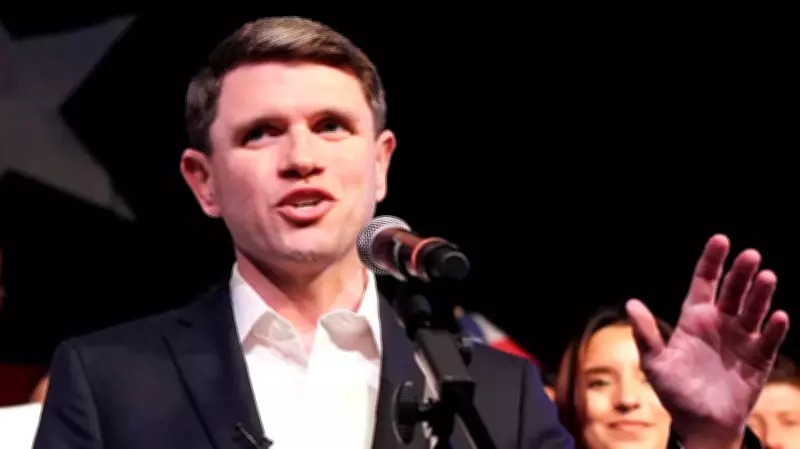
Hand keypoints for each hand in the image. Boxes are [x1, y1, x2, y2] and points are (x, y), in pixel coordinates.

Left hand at [626, 234, 788, 448]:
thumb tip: (632, 303)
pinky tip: (778, 316)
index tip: (721, 240)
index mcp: (694, 319)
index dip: (712, 261)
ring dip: (760, 294)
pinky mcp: (758, 360)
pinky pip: (768, 341)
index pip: (704, 282)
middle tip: (750, 255)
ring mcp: (741, 340)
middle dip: (741, 273)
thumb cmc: (674, 391)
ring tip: (767, 276)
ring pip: (753, 311)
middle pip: (732, 292)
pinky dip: (774, 329)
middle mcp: (720, 324)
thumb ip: (645, 333)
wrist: (700, 423)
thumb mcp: (654, 363)